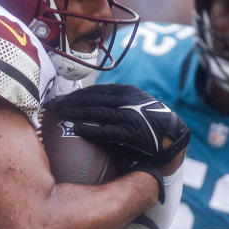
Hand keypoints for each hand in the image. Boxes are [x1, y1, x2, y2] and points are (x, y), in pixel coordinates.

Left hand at [52, 84, 189, 167]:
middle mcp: (128, 100)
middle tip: (54, 106)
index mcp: (127, 92)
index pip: (96, 90)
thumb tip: (87, 108)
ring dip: (77, 112)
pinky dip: (91, 128)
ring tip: (60, 115)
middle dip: (72, 101)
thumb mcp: (134, 107)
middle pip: (93, 98)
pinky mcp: (133, 132)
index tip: (62, 98)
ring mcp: (131, 115)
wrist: (173, 138)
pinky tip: (77, 129)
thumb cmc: (148, 124)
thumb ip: (115, 105)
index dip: (77, 94)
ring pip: (97, 111)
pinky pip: (107, 130)